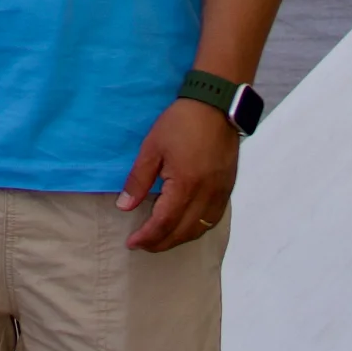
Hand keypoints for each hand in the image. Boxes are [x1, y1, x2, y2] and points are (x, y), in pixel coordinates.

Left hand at [116, 100, 239, 251]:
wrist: (216, 105)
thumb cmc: (180, 123)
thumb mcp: (152, 147)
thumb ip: (139, 180)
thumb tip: (124, 206)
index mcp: (185, 185)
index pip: (164, 223)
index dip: (147, 237)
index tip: (132, 243)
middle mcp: (206, 196)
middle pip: (183, 232)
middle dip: (161, 243)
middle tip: (143, 244)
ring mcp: (220, 194)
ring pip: (200, 229)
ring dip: (179, 239)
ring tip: (160, 239)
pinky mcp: (227, 188)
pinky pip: (213, 219)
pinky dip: (196, 228)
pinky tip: (185, 226)